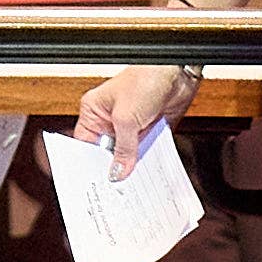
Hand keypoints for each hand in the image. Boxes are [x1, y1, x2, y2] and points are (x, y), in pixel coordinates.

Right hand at [72, 63, 198, 174]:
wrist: (176, 71)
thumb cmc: (145, 79)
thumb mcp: (127, 118)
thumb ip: (123, 148)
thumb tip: (117, 172)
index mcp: (95, 112)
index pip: (85, 144)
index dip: (88, 164)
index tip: (94, 183)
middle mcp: (110, 120)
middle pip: (106, 153)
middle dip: (111, 168)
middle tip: (114, 190)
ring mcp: (131, 126)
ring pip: (127, 155)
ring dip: (131, 167)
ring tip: (131, 186)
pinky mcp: (149, 130)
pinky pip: (145, 152)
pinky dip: (146, 162)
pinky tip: (146, 173)